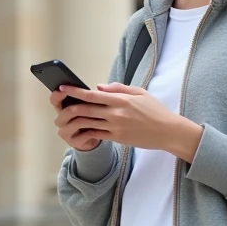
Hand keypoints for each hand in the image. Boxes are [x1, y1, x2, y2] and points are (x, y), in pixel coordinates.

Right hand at [50, 90, 103, 151]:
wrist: (92, 138)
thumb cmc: (90, 119)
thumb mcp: (91, 105)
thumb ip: (93, 95)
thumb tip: (100, 86)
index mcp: (63, 108)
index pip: (55, 100)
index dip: (58, 95)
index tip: (64, 89)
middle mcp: (61, 120)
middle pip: (64, 112)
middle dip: (77, 106)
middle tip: (88, 102)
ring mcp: (65, 132)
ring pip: (76, 122)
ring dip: (89, 118)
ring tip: (101, 116)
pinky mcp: (73, 142)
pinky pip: (84, 135)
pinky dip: (93, 130)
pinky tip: (101, 128)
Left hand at [60, 83, 203, 160]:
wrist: (168, 131)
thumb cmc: (155, 110)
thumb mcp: (139, 93)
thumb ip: (118, 88)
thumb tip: (98, 87)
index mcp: (121, 99)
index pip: (92, 94)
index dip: (75, 91)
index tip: (62, 88)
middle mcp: (116, 113)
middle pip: (86, 109)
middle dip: (69, 106)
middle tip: (59, 104)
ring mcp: (115, 127)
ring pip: (88, 123)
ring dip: (74, 120)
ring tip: (65, 118)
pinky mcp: (117, 138)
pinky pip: (96, 135)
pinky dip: (86, 132)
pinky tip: (79, 129)